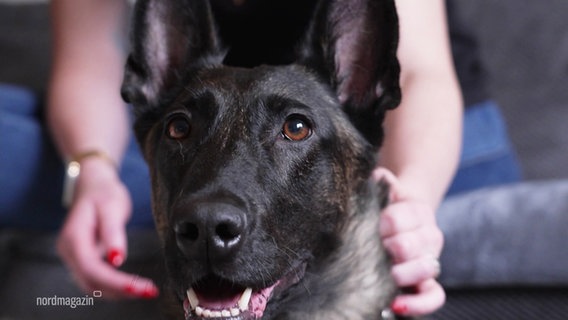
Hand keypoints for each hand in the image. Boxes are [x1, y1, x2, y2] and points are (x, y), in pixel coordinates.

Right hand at [57, 158, 158, 298]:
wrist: (94, 185)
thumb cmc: (103, 193)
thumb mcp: (112, 207)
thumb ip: (113, 233)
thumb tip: (117, 260)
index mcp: (74, 238)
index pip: (92, 269)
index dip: (115, 282)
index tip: (138, 287)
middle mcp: (69, 252)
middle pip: (91, 282)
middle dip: (120, 290)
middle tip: (150, 291)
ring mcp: (74, 257)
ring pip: (92, 286)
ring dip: (118, 292)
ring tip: (146, 290)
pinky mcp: (84, 259)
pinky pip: (96, 280)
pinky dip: (114, 287)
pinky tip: (134, 285)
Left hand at [374, 168, 444, 315]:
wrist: (406, 216)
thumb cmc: (388, 205)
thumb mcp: (386, 191)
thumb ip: (383, 183)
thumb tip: (378, 177)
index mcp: (417, 211)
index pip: (398, 218)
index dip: (382, 223)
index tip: (369, 226)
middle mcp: (429, 236)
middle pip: (410, 245)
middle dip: (388, 249)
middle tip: (372, 250)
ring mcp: (429, 261)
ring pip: (427, 269)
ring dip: (401, 274)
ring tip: (383, 275)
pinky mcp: (427, 283)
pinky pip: (433, 297)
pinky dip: (417, 304)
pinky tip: (396, 305)